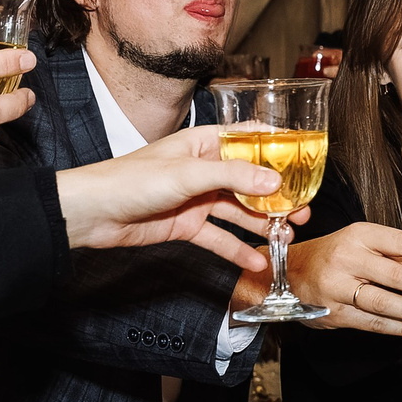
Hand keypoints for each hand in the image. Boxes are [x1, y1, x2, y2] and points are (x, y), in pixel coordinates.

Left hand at [55, 125, 288, 271]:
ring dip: (263, 224)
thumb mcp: (188, 173)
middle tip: (303, 211)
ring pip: (239, 212)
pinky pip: (220, 238)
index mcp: (205, 143)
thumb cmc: (131, 180)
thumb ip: (233, 177)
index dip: (279, 149)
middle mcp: (205, 169)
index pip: (250, 140)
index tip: (307, 161)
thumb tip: (274, 182)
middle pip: (251, 181)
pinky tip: (257, 261)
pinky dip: (238, 250)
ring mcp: (198, 199)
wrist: (93, 212)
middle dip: (278, 197)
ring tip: (287, 237)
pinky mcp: (188, 225)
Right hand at [278, 221, 401, 336]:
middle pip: (397, 275)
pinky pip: (373, 323)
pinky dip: (400, 328)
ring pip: (385, 303)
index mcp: (359, 235)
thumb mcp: (360, 241)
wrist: (289, 273)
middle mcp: (347, 258)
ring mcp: (338, 287)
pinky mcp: (334, 313)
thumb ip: (393, 253)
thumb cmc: (333, 255)